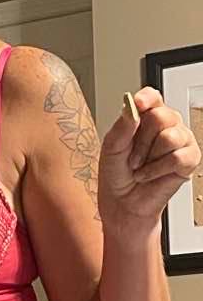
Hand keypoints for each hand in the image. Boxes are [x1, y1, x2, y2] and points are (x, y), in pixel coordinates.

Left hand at [97, 87, 201, 234]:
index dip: (146, 99)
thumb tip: (131, 108)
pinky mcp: (189, 159)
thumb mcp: (111, 149)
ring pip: (170, 136)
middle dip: (141, 142)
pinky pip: (177, 157)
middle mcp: (166, 125)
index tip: (137, 105)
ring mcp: (180, 141)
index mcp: (145, 118)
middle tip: (132, 159)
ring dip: (148, 158)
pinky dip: (157, 169)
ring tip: (141, 168)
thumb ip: (121, 128)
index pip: (152, 97)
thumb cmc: (117, 176)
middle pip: (160, 116)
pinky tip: (150, 175)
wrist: (123, 204)